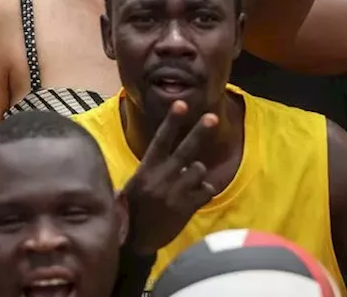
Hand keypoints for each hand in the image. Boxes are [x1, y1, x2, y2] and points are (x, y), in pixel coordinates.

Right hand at [120, 100, 217, 254]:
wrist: (134, 242)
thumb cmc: (134, 210)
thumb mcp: (136, 185)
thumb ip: (153, 169)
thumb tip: (171, 155)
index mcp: (146, 170)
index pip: (161, 140)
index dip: (172, 121)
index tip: (181, 103)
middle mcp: (161, 178)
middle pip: (185, 150)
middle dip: (200, 132)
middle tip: (212, 117)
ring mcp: (175, 193)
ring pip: (198, 169)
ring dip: (197, 173)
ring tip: (187, 183)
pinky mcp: (186, 208)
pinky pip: (206, 189)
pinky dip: (204, 190)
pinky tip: (195, 196)